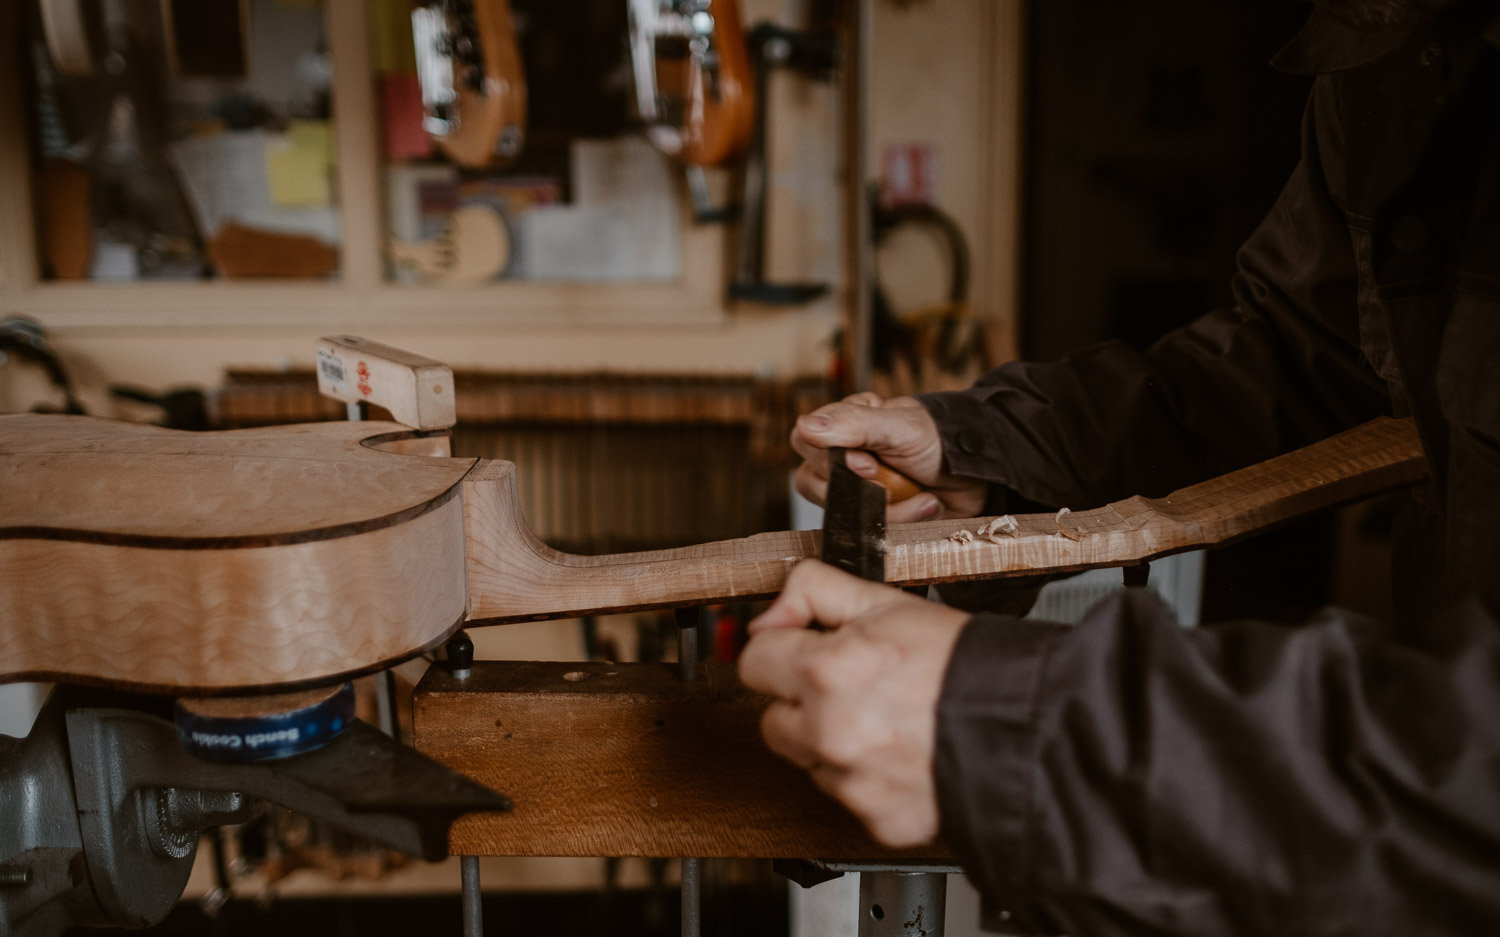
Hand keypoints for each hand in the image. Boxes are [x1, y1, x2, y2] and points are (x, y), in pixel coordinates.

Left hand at [738, 560, 968, 846]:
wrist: (1032, 729)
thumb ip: (813, 592)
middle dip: (801, 700)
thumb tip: (767, 615)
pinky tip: (904, 755)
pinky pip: (849, 797)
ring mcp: (851, 783)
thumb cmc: (968, 665)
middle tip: (854, 685)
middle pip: (771, 718)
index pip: (753, 661)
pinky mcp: (877, 820)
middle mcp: (829, 734)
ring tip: (888, 720)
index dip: (783, 648)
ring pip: (809, 760)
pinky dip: (868, 780)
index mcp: (826, 672)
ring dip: (832, 742)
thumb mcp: (888, 602)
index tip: (807, 649)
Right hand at [791, 393, 986, 521]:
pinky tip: (926, 505)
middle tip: (889, 482)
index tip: (868, 466)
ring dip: (887, 509)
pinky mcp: (875, 513)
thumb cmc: (942, 439)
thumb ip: (853, 424)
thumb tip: (805, 425)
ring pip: (841, 509)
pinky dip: (902, 520)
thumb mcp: (899, 426)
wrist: (982, 474)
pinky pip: (868, 527)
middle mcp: (844, 453)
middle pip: (815, 480)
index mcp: (847, 421)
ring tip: (922, 496)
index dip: (830, 459)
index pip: (805, 440)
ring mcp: (857, 486)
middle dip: (859, 488)